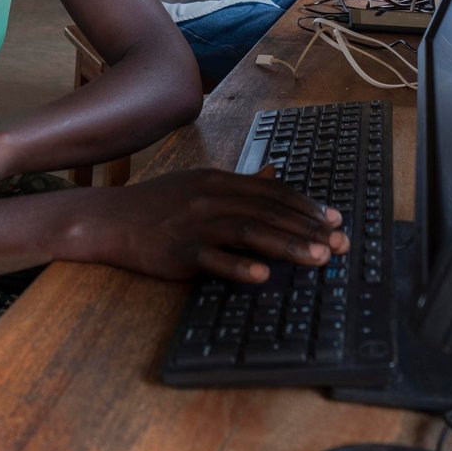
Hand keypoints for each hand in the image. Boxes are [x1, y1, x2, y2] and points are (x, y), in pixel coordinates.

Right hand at [89, 167, 348, 283]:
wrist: (111, 219)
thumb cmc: (158, 204)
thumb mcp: (200, 184)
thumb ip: (240, 182)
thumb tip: (273, 173)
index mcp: (220, 180)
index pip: (273, 192)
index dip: (306, 205)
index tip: (334, 220)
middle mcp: (212, 197)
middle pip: (269, 211)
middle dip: (309, 229)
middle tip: (341, 244)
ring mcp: (195, 223)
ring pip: (251, 232)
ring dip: (288, 245)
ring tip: (319, 259)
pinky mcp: (179, 250)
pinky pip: (213, 259)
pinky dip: (239, 267)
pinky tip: (263, 277)